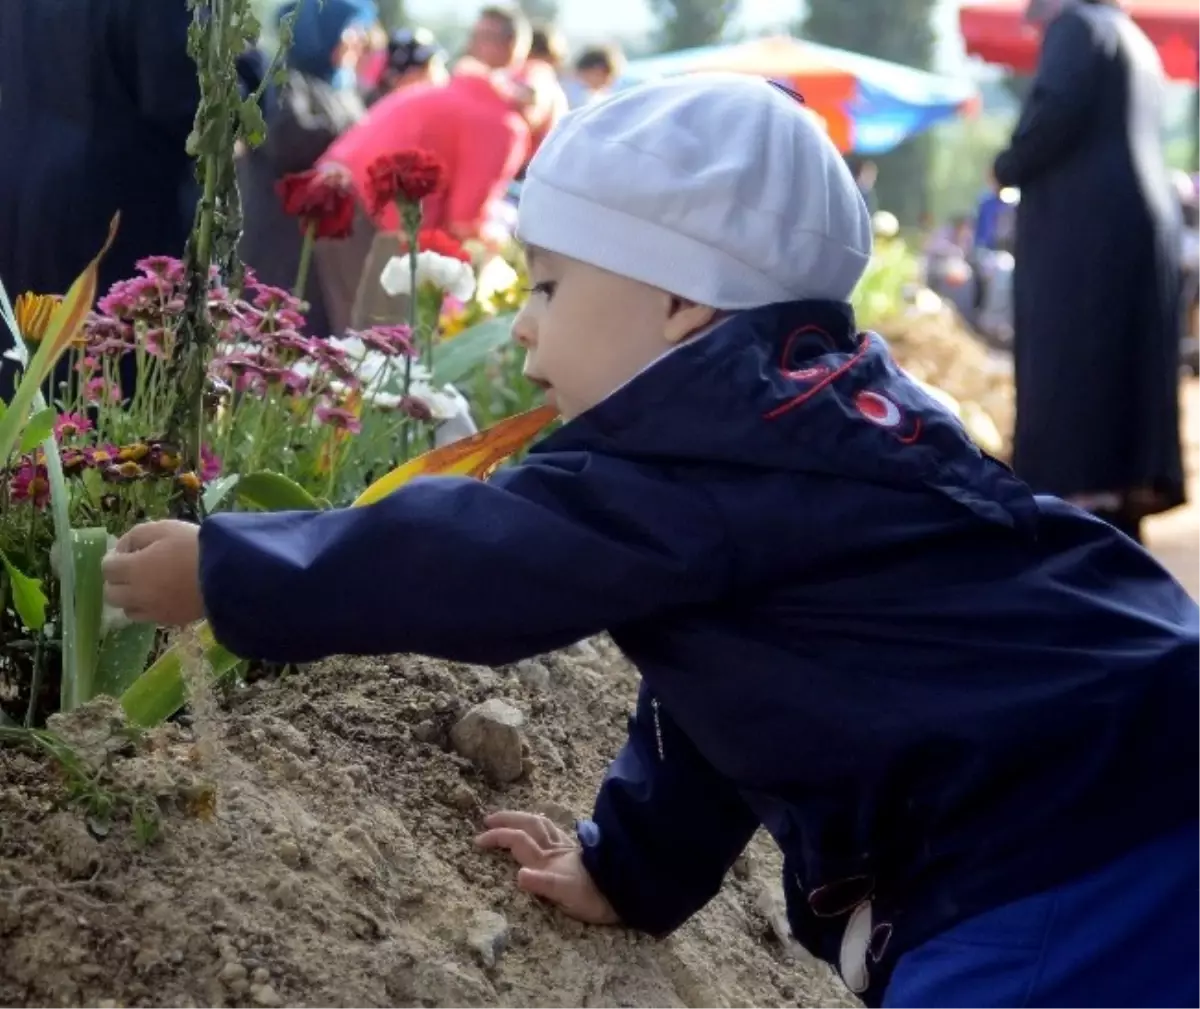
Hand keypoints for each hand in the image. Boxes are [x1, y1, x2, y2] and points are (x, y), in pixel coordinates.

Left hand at [102, 520, 204, 625]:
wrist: (228, 573)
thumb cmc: (195, 546)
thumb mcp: (164, 528)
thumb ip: (137, 535)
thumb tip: (124, 548)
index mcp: (133, 569)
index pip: (107, 567)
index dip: (115, 557)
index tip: (131, 549)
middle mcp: (137, 594)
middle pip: (111, 593)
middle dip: (118, 580)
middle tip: (136, 568)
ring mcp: (154, 610)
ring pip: (127, 609)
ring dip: (131, 597)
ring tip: (150, 584)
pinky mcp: (171, 620)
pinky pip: (149, 617)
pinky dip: (149, 607)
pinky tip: (165, 595)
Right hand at [475, 811, 618, 925]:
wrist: (625, 889)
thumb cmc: (593, 897)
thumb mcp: (566, 895)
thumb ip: (543, 883)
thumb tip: (519, 874)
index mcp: (548, 859)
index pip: (517, 840)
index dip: (497, 837)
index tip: (477, 840)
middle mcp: (555, 849)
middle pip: (529, 824)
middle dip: (507, 819)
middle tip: (488, 819)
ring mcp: (567, 848)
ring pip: (542, 824)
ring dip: (524, 818)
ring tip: (512, 818)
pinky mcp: (577, 851)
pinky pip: (554, 831)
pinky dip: (543, 825)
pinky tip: (544, 828)